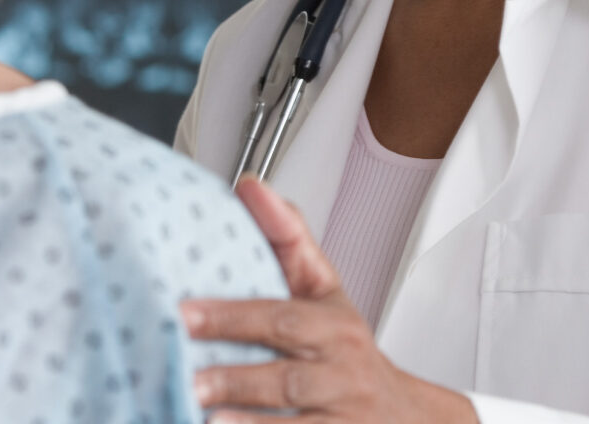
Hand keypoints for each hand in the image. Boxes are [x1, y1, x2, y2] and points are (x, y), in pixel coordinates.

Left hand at [182, 178, 477, 422]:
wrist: (401, 414)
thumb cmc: (344, 349)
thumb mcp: (323, 292)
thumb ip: (287, 240)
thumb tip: (249, 188)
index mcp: (336, 326)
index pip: (286, 317)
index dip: (235, 315)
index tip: (187, 312)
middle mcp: (343, 372)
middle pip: (290, 376)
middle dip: (237, 376)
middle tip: (188, 375)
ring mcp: (343, 416)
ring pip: (296, 419)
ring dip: (247, 418)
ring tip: (200, 411)